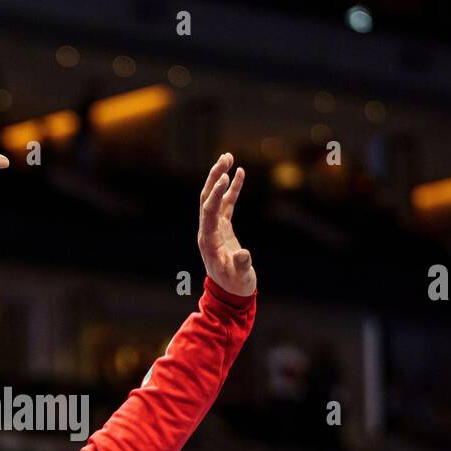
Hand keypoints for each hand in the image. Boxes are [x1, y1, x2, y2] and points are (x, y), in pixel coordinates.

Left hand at [197, 153, 255, 296]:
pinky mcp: (223, 228)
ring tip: (229, 156)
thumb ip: (242, 266)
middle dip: (214, 177)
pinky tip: (239, 173)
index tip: (225, 177)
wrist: (232, 294)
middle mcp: (207, 231)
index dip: (216, 194)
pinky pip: (226, 204)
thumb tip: (243, 254)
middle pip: (207, 199)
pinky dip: (232, 188)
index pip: (209, 211)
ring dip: (220, 177)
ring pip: (214, 198)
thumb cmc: (236, 287)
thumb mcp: (241, 278)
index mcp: (208, 241)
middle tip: (225, 157)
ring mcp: (214, 229)